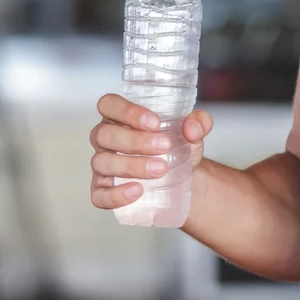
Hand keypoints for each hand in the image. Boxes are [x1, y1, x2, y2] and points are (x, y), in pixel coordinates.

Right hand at [90, 94, 212, 209]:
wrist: (182, 179)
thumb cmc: (176, 148)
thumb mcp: (192, 132)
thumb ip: (198, 123)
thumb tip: (192, 128)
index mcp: (119, 117)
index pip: (109, 104)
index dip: (127, 112)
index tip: (155, 122)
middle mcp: (105, 139)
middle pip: (104, 134)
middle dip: (135, 140)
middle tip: (165, 146)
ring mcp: (102, 165)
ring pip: (102, 162)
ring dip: (131, 165)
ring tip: (161, 169)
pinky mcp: (102, 191)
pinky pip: (100, 194)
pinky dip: (116, 194)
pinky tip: (138, 190)